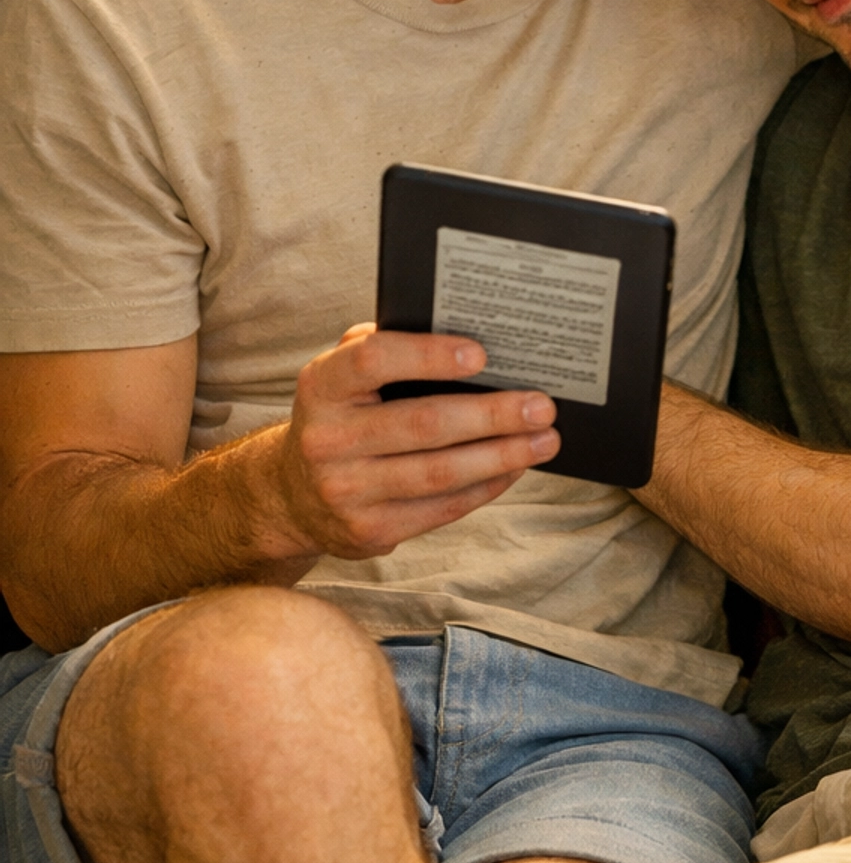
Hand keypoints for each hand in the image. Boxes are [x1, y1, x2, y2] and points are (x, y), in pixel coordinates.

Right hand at [261, 324, 559, 561]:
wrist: (294, 495)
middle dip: (492, 415)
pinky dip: (486, 486)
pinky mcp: (369, 530)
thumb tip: (460, 332)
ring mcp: (346, 490)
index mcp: (321, 386)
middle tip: (541, 406)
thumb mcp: (342, 376)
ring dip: (501, 456)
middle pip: (423, 424)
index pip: (373, 360)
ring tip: (544, 440)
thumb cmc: (341, 418)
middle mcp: (328, 440)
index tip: (481, 355)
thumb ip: (382, 346)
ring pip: (440, 472)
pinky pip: (442, 508)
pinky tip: (514, 468)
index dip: (429, 356)